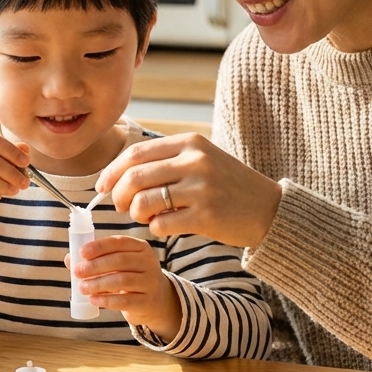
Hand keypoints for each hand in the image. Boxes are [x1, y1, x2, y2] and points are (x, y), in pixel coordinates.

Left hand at [69, 236, 181, 341]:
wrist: (155, 301)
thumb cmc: (130, 278)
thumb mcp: (118, 265)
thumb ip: (95, 260)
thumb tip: (70, 259)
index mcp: (140, 248)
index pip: (119, 242)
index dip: (99, 246)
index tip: (82, 253)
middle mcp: (148, 262)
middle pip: (120, 260)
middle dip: (95, 266)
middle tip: (78, 272)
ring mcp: (150, 282)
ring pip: (122, 280)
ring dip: (98, 283)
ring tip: (82, 288)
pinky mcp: (148, 302)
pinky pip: (125, 300)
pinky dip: (106, 300)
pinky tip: (93, 299)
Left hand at [95, 133, 281, 248]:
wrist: (268, 209)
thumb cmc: (228, 186)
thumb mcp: (202, 159)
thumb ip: (167, 160)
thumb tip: (120, 172)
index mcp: (190, 143)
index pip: (135, 153)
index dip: (112, 171)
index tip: (102, 186)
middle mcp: (195, 161)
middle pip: (134, 177)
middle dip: (117, 195)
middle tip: (119, 206)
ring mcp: (201, 188)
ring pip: (143, 202)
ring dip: (135, 214)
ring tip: (144, 217)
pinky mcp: (206, 216)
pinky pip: (161, 224)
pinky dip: (155, 228)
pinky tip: (164, 227)